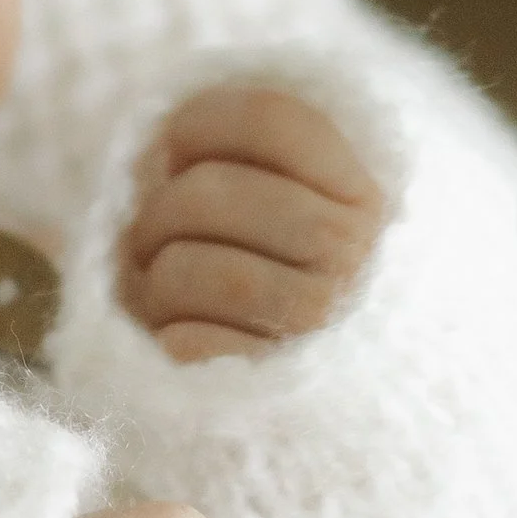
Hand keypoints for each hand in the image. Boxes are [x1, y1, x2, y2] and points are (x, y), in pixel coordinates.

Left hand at [118, 86, 384, 361]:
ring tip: (168, 285)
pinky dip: (170, 337)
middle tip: (156, 232)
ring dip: (159, 276)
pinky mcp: (275, 385)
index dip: (201, 122)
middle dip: (162, 207)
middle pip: (212, 192)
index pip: (269, 118)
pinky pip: (188, 343)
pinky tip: (187, 337)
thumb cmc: (277, 271)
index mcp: (360, 191)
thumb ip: (243, 152)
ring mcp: (318, 321)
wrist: (328, 399)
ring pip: (193, 270)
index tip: (181, 149)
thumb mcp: (286, 198)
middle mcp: (352, 252)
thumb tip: (160, 133)